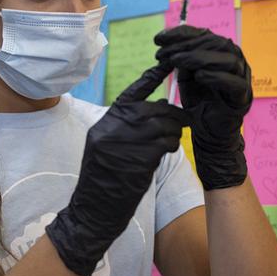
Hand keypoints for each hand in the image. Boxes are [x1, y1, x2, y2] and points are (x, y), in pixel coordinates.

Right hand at [45, 65, 190, 275]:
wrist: (93, 212)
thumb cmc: (104, 180)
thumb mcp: (107, 147)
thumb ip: (128, 126)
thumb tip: (160, 106)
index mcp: (105, 123)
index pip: (132, 93)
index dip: (151, 77)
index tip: (167, 63)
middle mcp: (112, 129)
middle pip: (152, 109)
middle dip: (172, 114)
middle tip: (182, 120)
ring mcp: (124, 144)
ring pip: (162, 126)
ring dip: (174, 132)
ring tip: (172, 140)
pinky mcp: (138, 160)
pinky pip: (165, 144)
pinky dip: (171, 145)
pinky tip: (168, 151)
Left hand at [154, 25, 251, 190]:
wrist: (209, 132)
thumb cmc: (199, 101)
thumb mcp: (185, 77)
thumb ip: (181, 60)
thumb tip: (169, 44)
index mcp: (220, 53)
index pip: (203, 35)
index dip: (181, 34)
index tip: (158, 39)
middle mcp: (234, 60)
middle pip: (215, 43)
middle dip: (186, 45)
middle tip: (164, 53)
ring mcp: (242, 77)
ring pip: (227, 59)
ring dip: (200, 57)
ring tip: (177, 61)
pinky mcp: (243, 96)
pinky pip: (234, 83)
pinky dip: (217, 77)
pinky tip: (199, 76)